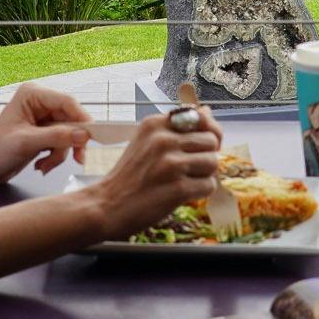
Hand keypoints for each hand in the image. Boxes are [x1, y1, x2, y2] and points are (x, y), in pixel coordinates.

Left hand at [0, 83, 92, 183]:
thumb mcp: (26, 143)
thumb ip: (56, 137)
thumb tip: (84, 135)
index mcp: (33, 95)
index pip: (67, 103)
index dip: (82, 119)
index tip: (91, 137)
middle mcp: (40, 103)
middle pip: (71, 120)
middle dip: (71, 142)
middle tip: (79, 159)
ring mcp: (43, 119)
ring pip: (68, 134)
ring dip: (60, 153)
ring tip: (45, 166)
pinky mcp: (44, 133)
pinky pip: (62, 143)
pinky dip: (55, 157)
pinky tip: (41, 165)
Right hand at [89, 109, 225, 238]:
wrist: (106, 206)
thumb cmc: (128, 175)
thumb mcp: (145, 140)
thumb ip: (176, 127)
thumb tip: (206, 111)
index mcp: (155, 124)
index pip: (201, 117)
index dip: (208, 132)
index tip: (202, 145)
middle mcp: (163, 140)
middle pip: (211, 141)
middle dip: (206, 156)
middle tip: (190, 169)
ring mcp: (171, 164)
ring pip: (213, 163)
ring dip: (204, 175)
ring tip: (184, 181)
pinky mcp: (177, 189)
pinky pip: (208, 185)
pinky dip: (200, 192)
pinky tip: (183, 194)